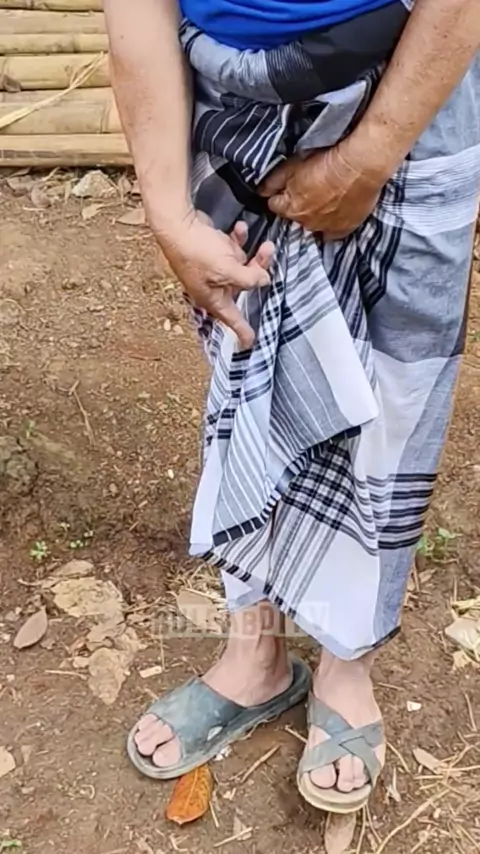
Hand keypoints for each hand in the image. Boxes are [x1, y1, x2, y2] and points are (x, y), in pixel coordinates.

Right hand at [159, 213, 273, 347]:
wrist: (177, 225)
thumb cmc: (198, 252)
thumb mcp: (228, 270)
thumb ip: (249, 279)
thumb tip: (264, 280)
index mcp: (213, 298)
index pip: (231, 319)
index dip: (242, 330)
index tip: (249, 342)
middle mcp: (213, 287)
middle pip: (243, 287)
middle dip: (258, 271)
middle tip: (268, 253)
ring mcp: (213, 269)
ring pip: (242, 266)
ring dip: (254, 254)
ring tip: (264, 243)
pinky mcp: (212, 251)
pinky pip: (231, 249)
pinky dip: (238, 240)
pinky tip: (240, 229)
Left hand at [260, 136, 387, 239]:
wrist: (360, 166)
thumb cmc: (327, 161)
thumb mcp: (294, 165)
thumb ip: (274, 180)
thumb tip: (260, 191)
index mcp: (290, 208)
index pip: (275, 205)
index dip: (280, 195)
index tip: (287, 188)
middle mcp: (305, 223)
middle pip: (294, 216)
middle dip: (297, 206)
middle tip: (309, 190)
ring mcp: (325, 229)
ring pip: (312, 225)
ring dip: (314, 215)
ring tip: (324, 199)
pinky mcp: (343, 229)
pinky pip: (332, 233)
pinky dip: (330, 225)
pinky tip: (334, 213)